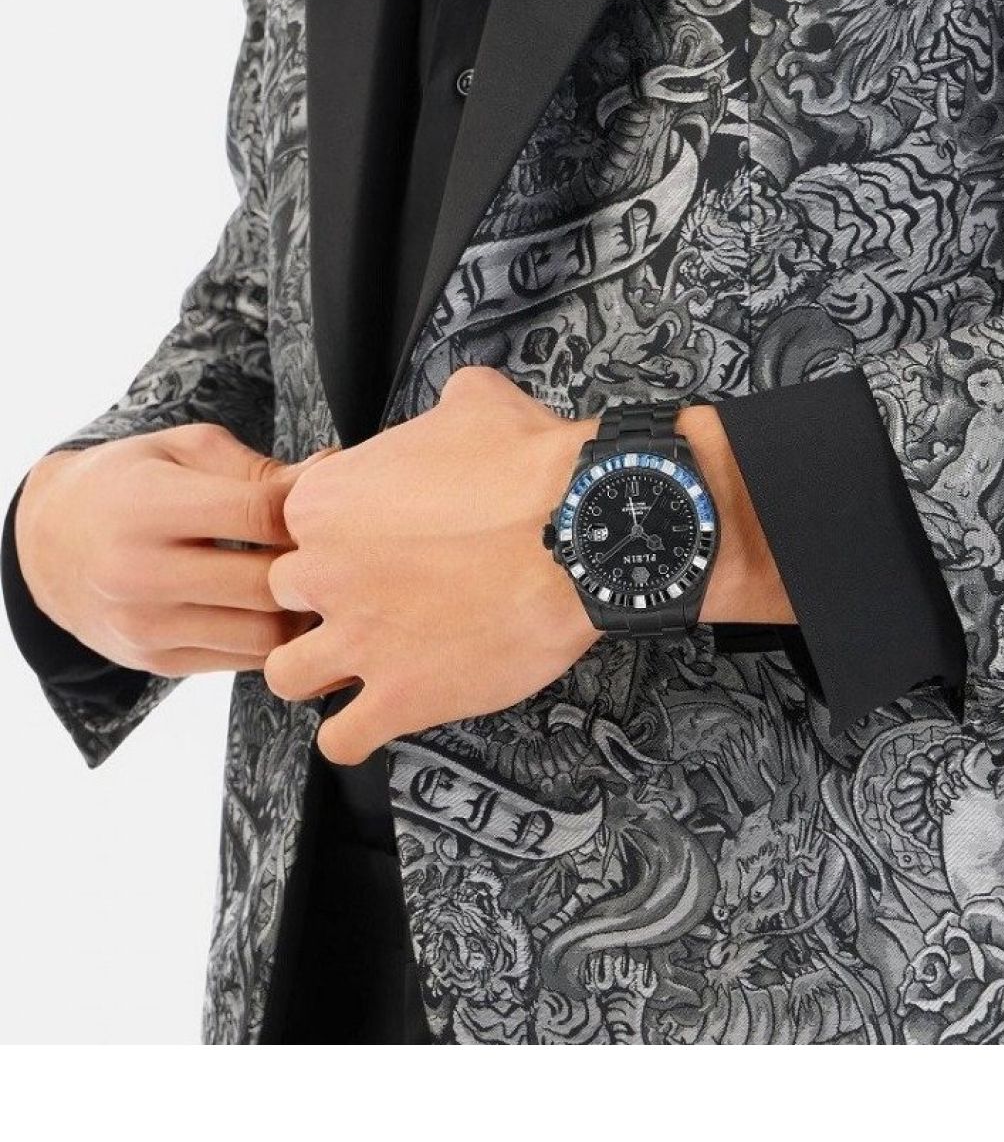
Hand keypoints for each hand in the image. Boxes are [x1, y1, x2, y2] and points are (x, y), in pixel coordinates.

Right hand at [16, 425, 315, 676]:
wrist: (50, 545)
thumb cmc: (129, 483)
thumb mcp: (182, 451)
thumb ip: (256, 467)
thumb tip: (331, 473)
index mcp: (146, 506)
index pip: (258, 514)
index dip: (307, 508)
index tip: (324, 502)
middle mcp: (138, 573)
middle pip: (266, 584)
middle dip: (312, 567)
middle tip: (332, 550)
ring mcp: (146, 626)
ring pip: (264, 635)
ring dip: (302, 611)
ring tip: (311, 581)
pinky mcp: (157, 662)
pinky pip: (244, 660)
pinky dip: (275, 636)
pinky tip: (279, 607)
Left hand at [265, 367, 600, 762]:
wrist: (582, 530)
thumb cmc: (532, 465)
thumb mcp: (476, 401)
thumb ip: (440, 405)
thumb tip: (454, 401)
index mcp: (326, 500)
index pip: (290, 530)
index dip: (329, 541)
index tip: (367, 547)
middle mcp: (325, 571)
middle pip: (283, 599)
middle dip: (321, 603)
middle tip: (371, 602)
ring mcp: (358, 640)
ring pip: (287, 674)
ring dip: (318, 671)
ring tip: (359, 666)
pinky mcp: (400, 697)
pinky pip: (340, 740)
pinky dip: (354, 734)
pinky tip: (382, 714)